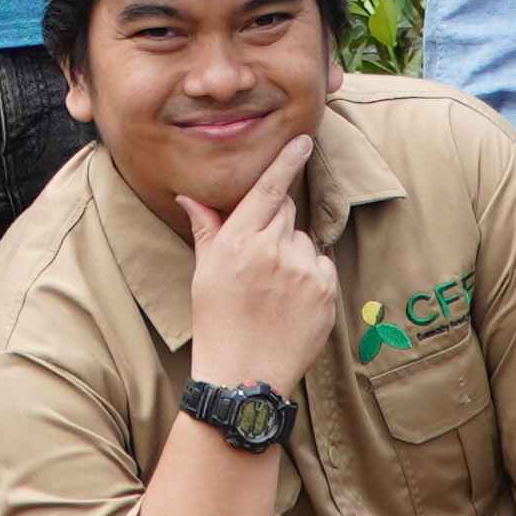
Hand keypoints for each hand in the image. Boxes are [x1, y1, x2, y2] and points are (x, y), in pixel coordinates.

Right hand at [177, 136, 340, 396]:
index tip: (304, 140)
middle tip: (259, 260)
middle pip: (286, 211)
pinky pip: (322, 265)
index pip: (268, 189)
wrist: (244, 375)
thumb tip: (189, 196)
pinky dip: (311, 276)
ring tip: (274, 290)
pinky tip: (292, 302)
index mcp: (238, 242)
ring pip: (304, 240)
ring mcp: (303, 271)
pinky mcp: (326, 291)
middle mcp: (272, 250)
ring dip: (293, 254)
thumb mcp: (205, 273)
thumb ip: (207, 229)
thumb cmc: (218, 322)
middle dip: (276, 224)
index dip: (287, 160)